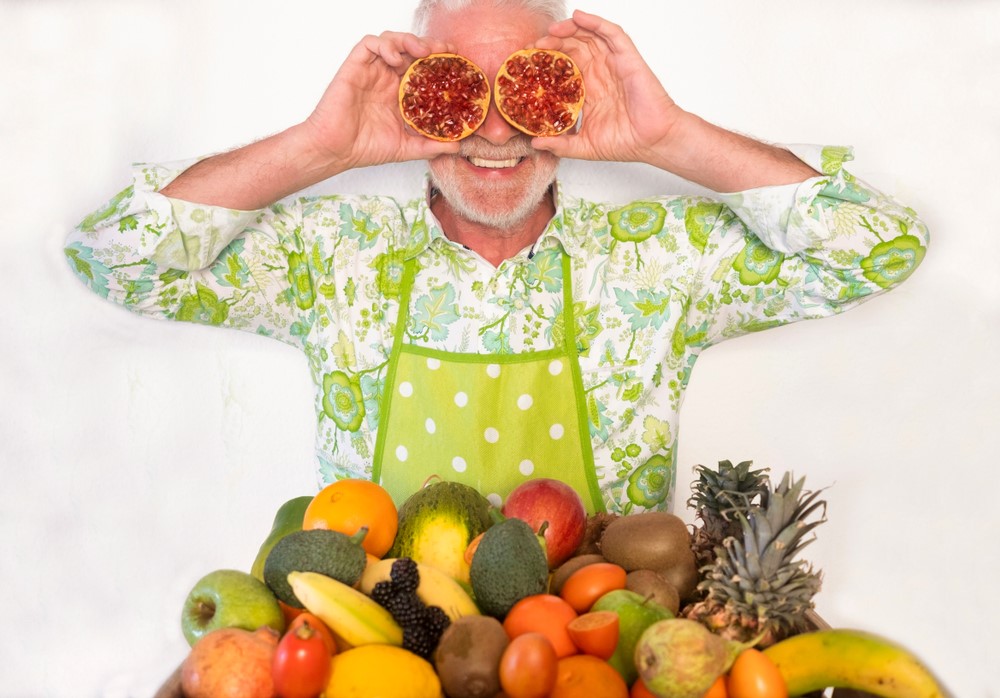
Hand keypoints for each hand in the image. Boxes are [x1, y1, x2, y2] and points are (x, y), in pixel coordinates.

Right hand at [303, 32, 461, 170]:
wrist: (337, 150)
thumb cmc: (366, 148)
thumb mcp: (408, 148)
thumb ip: (432, 145)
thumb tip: (459, 145)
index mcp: (400, 93)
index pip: (423, 68)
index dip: (439, 61)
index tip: (456, 62)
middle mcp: (387, 78)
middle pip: (411, 50)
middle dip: (430, 46)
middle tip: (445, 51)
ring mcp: (372, 71)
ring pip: (392, 41)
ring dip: (409, 40)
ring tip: (423, 51)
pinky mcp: (355, 67)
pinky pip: (369, 44)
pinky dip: (385, 45)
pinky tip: (395, 59)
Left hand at [531, 10, 685, 165]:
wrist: (653, 142)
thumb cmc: (626, 142)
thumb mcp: (584, 146)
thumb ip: (560, 144)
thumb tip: (535, 143)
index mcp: (589, 89)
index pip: (563, 67)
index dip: (545, 61)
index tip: (527, 63)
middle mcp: (600, 72)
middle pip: (573, 47)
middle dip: (552, 43)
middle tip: (533, 47)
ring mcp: (614, 63)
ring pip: (589, 36)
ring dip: (569, 29)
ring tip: (551, 31)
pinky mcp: (628, 58)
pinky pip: (612, 34)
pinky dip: (595, 22)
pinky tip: (579, 17)